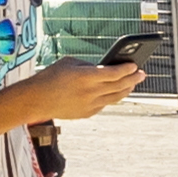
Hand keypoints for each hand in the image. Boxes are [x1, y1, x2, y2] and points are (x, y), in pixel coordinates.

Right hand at [24, 56, 148, 124]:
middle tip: (141, 73)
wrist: (36, 99)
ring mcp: (90, 105)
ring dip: (126, 89)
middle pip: (119, 85)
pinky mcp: (87, 113)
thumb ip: (88, 65)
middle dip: (133, 79)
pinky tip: (116, 92)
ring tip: (132, 83)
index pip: (115, 73)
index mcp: (86, 76)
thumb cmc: (50, 77)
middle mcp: (91, 92)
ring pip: (115, 97)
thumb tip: (103, 68)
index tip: (135, 65)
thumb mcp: (69, 63)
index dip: (127, 69)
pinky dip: (112, 97)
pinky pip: (104, 104)